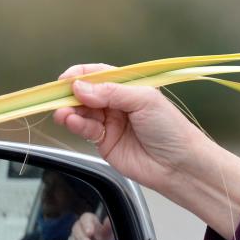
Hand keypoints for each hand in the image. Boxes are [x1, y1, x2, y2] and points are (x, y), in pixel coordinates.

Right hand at [52, 63, 239, 239]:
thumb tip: (80, 86)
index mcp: (128, 86)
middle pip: (85, 93)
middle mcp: (116, 102)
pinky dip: (76, 125)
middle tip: (59, 98)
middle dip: (71, 94)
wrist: (179, 165)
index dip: (80, 74)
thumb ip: (111, 92)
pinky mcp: (104, 142)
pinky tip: (71, 122)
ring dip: (70, 111)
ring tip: (64, 113)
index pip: (99, 74)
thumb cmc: (169, 128)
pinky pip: (85, 129)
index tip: (65, 79)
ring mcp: (109, 122)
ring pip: (82, 111)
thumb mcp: (143, 100)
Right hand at [67, 212, 112, 239]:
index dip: (87, 225)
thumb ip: (109, 226)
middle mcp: (79, 229)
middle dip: (82, 239)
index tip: (91, 232)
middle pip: (76, 231)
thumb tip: (109, 220)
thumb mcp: (108, 233)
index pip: (85, 218)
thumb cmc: (103, 238)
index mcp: (89, 221)